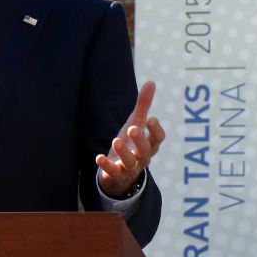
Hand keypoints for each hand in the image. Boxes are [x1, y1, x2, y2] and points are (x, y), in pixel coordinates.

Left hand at [96, 80, 164, 198]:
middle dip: (140, 140)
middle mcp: (142, 157)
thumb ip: (143, 105)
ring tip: (116, 141)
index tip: (151, 118)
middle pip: (145, 151)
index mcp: (149, 145)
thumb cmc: (131, 144)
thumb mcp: (136, 123)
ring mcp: (129, 168)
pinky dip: (106, 165)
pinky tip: (99, 157)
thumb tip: (151, 82)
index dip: (156, 130)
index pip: (158, 139)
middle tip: (132, 128)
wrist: (120, 172)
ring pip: (130, 162)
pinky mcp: (116, 175)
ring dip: (123, 152)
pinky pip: (113, 172)